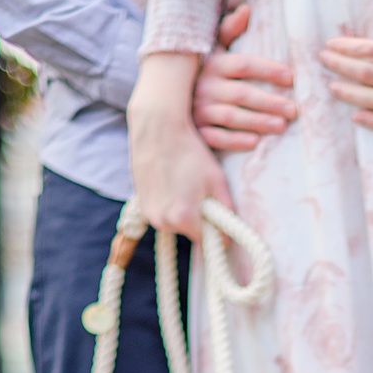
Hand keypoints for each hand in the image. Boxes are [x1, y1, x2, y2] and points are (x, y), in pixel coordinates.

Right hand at [128, 52, 231, 239]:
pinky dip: (171, 204)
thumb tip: (230, 234)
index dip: (220, 231)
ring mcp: (149, 214)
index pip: (209, 241)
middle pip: (191, 232)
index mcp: (183, 217)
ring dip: (185, 212)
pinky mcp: (141, 206)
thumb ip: (226, 211)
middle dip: (201, 219)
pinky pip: (163, 213)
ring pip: (177, 223)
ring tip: (188, 185)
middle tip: (205, 193)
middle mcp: (163, 222)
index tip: (225, 219)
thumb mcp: (216, 181)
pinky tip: (175, 183)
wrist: (157, 131)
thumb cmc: (191, 153)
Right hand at [193, 4, 296, 150]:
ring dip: (258, 122)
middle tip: (294, 110)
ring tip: (281, 126)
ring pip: (231, 116)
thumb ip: (228, 30)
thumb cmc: (199, 70)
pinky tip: (254, 142)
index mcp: (213, 63)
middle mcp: (204, 86)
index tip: (290, 77)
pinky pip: (214, 137)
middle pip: (242, 93)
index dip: (268, 69)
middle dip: (270, 102)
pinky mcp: (193, 130)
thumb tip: (247, 9)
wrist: (165, 98)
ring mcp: (197, 109)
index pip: (244, 64)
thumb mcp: (210, 47)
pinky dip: (234, 140)